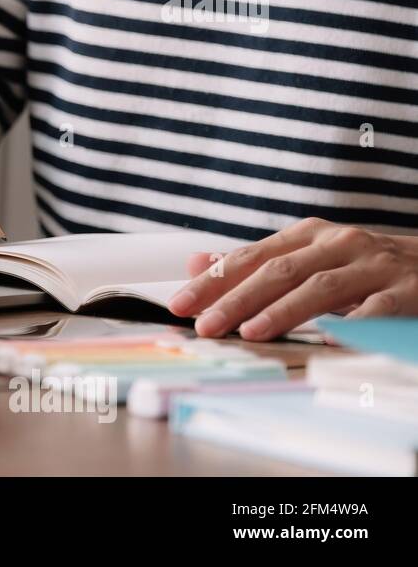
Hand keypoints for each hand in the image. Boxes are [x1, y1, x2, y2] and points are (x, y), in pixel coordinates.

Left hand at [168, 218, 417, 340]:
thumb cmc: (361, 267)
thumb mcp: (308, 257)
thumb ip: (256, 263)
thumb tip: (196, 262)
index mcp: (308, 235)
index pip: (250, 257)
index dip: (213, 280)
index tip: (180, 304)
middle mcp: (338, 244)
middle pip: (279, 270)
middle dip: (237, 299)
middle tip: (205, 325)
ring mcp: (374, 266)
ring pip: (321, 287)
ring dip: (283, 310)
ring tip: (251, 332)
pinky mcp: (407, 291)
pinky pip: (376, 310)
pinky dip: (351, 325)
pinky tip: (327, 340)